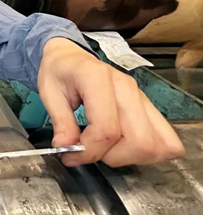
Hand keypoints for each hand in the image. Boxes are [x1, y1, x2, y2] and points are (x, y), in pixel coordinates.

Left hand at [37, 38, 184, 167]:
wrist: (70, 57)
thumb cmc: (60, 72)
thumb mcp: (49, 93)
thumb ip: (60, 122)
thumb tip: (66, 148)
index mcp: (98, 79)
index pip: (107, 130)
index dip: (89, 151)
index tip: (70, 154)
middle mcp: (126, 87)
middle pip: (140, 141)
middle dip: (112, 157)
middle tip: (90, 151)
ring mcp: (141, 97)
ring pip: (157, 144)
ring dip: (131, 157)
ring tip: (106, 148)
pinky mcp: (148, 106)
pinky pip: (165, 140)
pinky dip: (147, 153)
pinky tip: (123, 147)